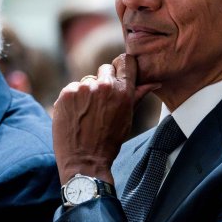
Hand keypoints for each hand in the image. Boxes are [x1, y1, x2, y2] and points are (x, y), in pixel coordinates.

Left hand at [52, 54, 158, 182]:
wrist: (84, 161)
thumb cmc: (109, 141)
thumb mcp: (128, 118)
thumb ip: (138, 95)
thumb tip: (154, 82)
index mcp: (123, 91)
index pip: (125, 61)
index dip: (122, 67)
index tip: (119, 76)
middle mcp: (104, 86)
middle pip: (105, 68)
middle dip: (104, 81)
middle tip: (101, 103)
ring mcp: (83, 88)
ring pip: (88, 80)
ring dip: (88, 91)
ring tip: (88, 113)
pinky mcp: (67, 93)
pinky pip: (72, 88)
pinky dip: (73, 99)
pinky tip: (76, 115)